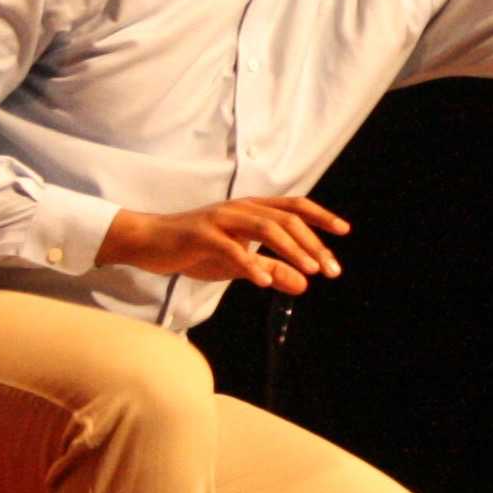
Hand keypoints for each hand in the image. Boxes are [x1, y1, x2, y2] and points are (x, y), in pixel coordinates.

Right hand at [100, 195, 348, 291]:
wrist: (147, 242)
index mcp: (251, 209)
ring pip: (265, 228)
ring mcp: (220, 219)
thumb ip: (271, 269)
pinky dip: (250, 263)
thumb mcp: (238, 263)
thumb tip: (305, 285)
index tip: (344, 231)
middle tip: (331, 269)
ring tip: (310, 271)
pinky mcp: (201, 234)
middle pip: (286, 219)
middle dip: (313, 244)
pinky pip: (231, 248)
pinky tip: (264, 281)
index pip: (294, 207)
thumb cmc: (194, 249)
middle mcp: (240, 208)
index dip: (321, 216)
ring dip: (291, 250)